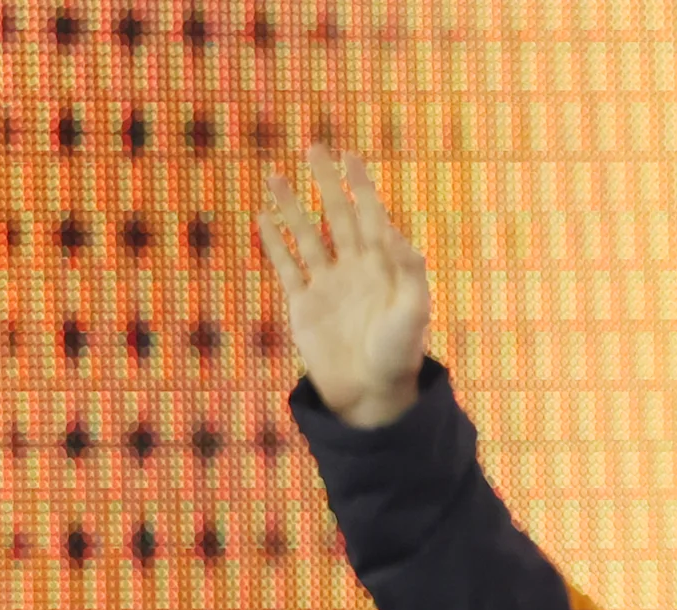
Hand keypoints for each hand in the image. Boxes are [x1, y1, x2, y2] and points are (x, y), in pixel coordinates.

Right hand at [257, 146, 428, 429]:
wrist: (370, 396)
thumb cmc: (399, 357)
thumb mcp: (413, 314)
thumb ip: (409, 273)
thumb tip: (396, 231)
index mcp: (383, 267)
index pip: (372, 215)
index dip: (361, 185)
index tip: (350, 155)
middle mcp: (354, 268)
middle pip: (338, 214)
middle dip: (326, 182)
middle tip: (313, 147)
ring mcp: (327, 284)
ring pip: (306, 234)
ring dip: (291, 204)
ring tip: (274, 174)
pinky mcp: (303, 304)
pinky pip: (286, 265)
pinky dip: (274, 241)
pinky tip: (262, 217)